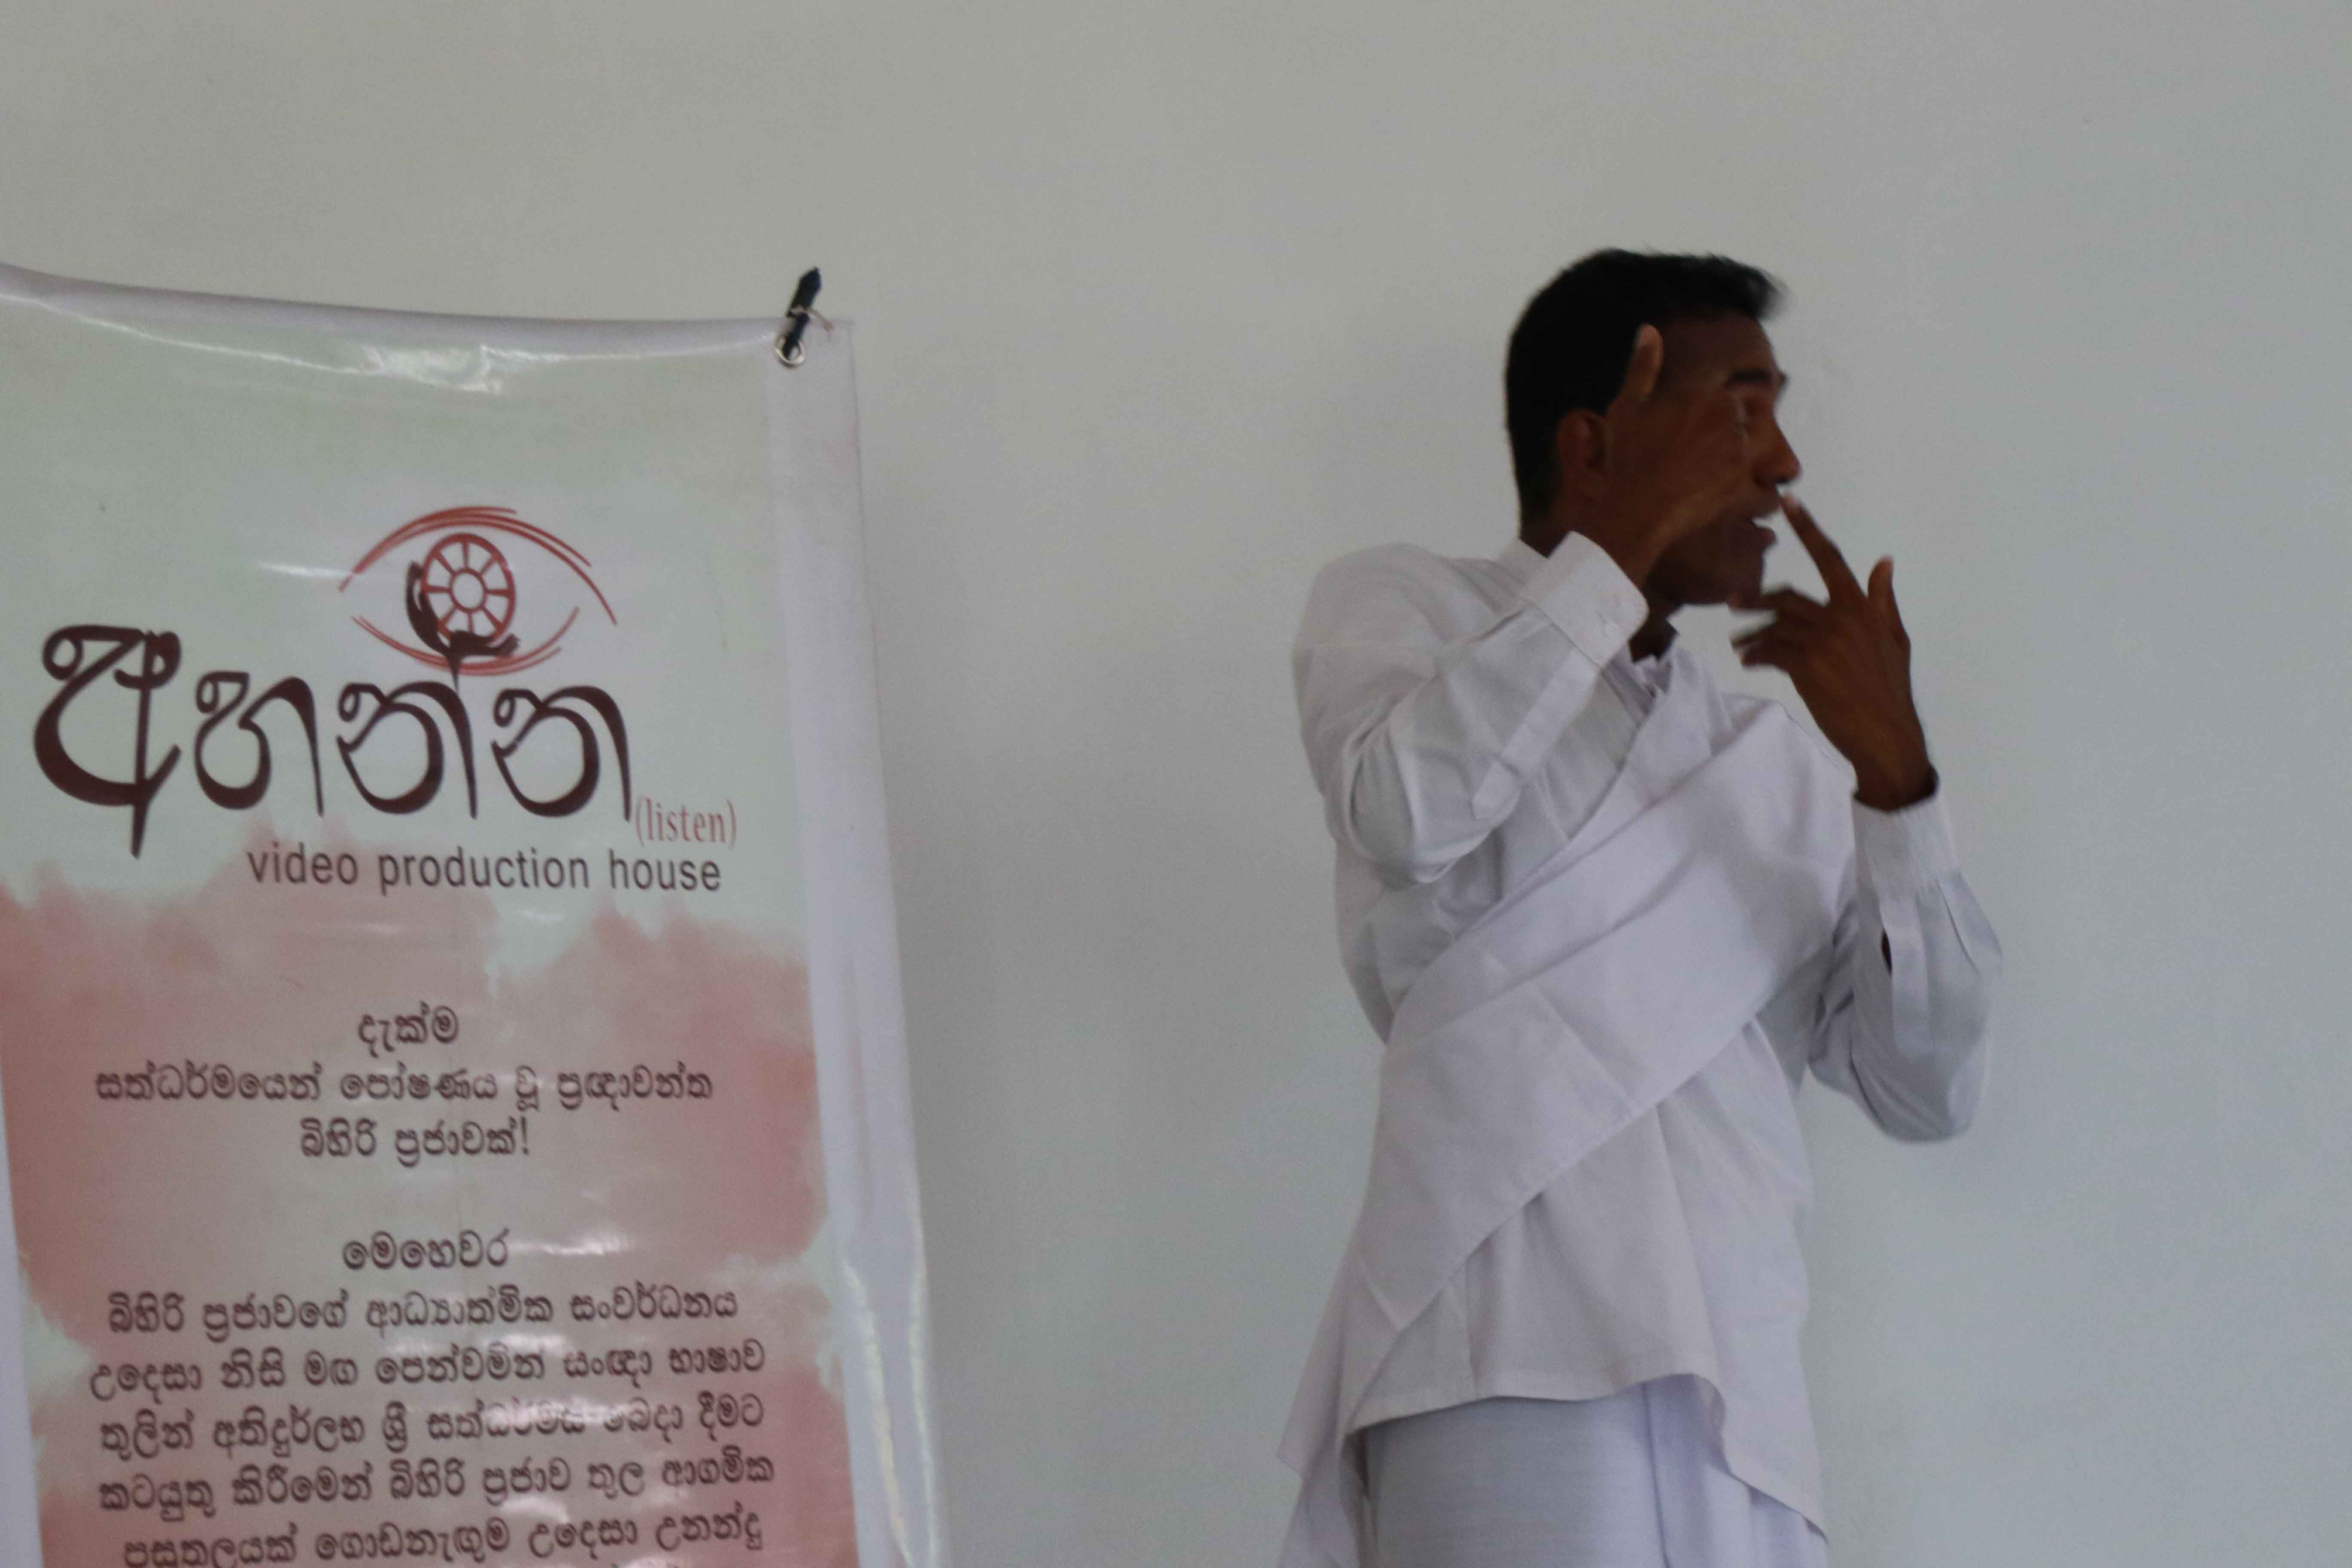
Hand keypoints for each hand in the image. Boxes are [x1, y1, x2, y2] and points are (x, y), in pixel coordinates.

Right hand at [1577, 325, 1757, 583]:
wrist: (1630, 511)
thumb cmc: (1626, 459)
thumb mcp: (1626, 409)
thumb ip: (1642, 367)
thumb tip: (1649, 328)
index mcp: (1699, 392)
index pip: (1725, 383)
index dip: (1716, 401)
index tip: (1704, 420)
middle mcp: (1725, 416)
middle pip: (1744, 413)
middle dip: (1733, 427)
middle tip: (1709, 449)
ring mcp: (1737, 451)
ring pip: (1757, 446)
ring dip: (1748, 457)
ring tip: (1726, 472)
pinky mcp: (1742, 485)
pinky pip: (1766, 491)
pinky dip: (1764, 498)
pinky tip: (1753, 500)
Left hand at [1730, 499, 1934, 809]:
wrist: (1885, 734)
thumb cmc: (1889, 688)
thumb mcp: (1895, 639)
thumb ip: (1882, 600)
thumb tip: (1884, 562)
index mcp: (1862, 606)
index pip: (1831, 558)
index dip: (1809, 528)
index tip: (1789, 501)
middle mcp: (1842, 617)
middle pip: (1786, 596)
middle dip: (1756, 598)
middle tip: (1734, 603)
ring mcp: (1824, 641)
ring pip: (1774, 624)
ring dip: (1751, 631)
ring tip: (1739, 642)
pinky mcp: (1807, 666)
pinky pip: (1770, 651)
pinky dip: (1755, 654)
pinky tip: (1748, 661)